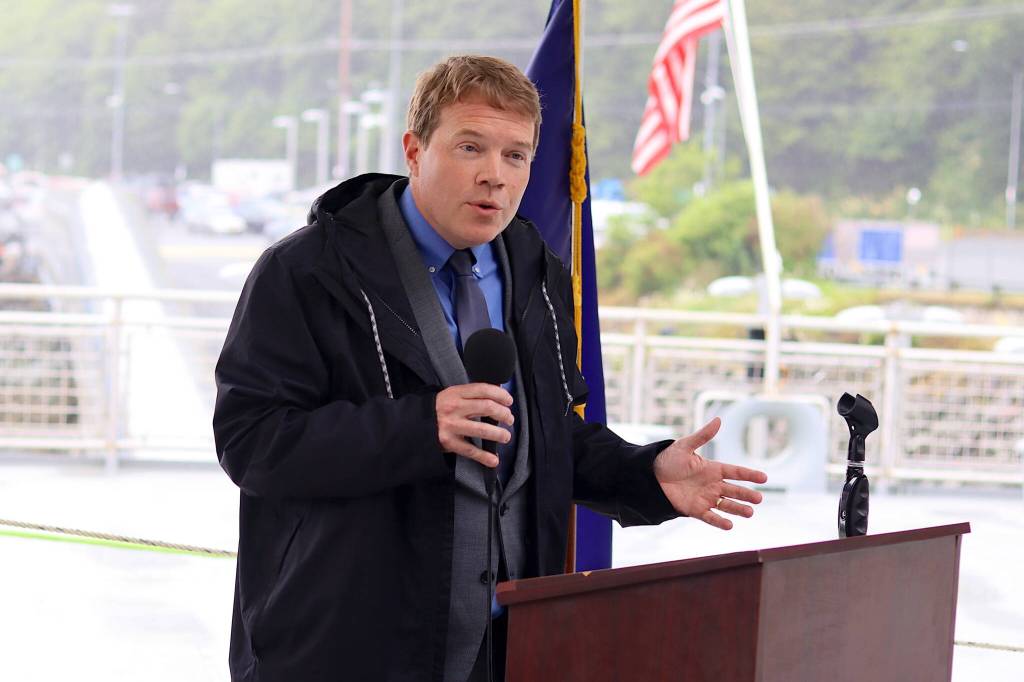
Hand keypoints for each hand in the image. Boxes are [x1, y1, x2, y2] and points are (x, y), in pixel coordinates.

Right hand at [435, 383, 513, 467]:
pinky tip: (494, 460)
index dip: (500, 395)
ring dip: (499, 434)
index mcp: (456, 393)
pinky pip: (471, 450)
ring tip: (505, 436)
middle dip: (503, 414)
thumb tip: (498, 397)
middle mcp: (455, 408)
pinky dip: (485, 457)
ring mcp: (452, 426)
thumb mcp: (451, 395)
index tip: (509, 401)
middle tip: (509, 419)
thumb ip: (471, 395)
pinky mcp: (449, 442)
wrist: (415, 423)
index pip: (483, 390)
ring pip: (482, 429)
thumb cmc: (439, 408)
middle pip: (487, 407)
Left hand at [653, 417, 767, 529]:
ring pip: (726, 505)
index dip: (749, 475)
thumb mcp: (686, 446)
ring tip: (750, 512)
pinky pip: (710, 517)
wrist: (650, 476)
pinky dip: (719, 521)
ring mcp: (705, 498)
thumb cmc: (668, 459)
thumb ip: (703, 435)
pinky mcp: (695, 509)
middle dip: (747, 494)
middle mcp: (712, 485)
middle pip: (734, 490)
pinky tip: (729, 525)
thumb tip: (718, 420)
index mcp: (712, 469)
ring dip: (738, 509)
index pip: (735, 472)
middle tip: (759, 498)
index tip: (764, 477)